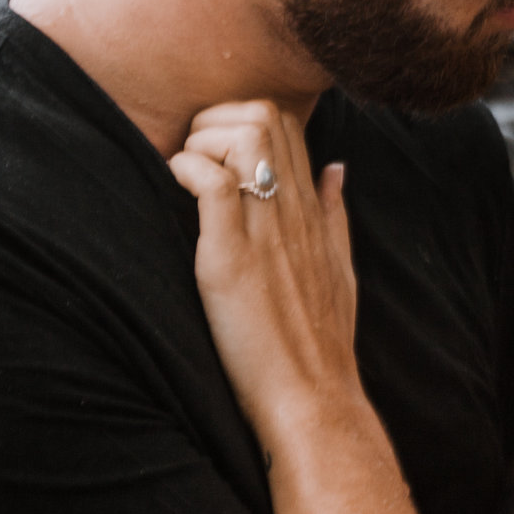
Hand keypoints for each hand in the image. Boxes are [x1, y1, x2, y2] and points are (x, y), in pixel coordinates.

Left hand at [169, 102, 360, 436]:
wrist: (314, 398)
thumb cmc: (321, 342)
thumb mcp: (340, 267)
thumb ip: (335, 213)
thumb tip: (338, 168)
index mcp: (312, 209)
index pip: (286, 124)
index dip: (240, 120)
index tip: (212, 155)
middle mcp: (292, 210)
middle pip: (264, 115)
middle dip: (216, 119)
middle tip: (191, 160)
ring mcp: (265, 231)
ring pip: (243, 136)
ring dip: (200, 141)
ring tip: (182, 175)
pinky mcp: (232, 258)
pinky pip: (213, 184)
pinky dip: (186, 170)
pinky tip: (173, 188)